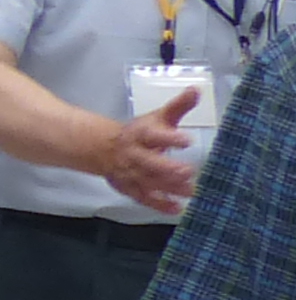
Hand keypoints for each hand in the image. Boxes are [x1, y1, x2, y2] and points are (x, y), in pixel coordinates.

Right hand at [107, 93, 197, 216]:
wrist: (104, 149)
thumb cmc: (139, 133)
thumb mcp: (157, 117)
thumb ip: (178, 106)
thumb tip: (196, 91)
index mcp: (141, 135)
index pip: (154, 135)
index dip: (169, 138)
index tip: (186, 140)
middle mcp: (134, 155)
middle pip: (149, 163)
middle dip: (167, 168)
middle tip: (188, 172)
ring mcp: (131, 174)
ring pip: (148, 182)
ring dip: (168, 188)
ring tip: (191, 191)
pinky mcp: (130, 188)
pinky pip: (144, 197)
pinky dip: (159, 204)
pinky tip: (176, 208)